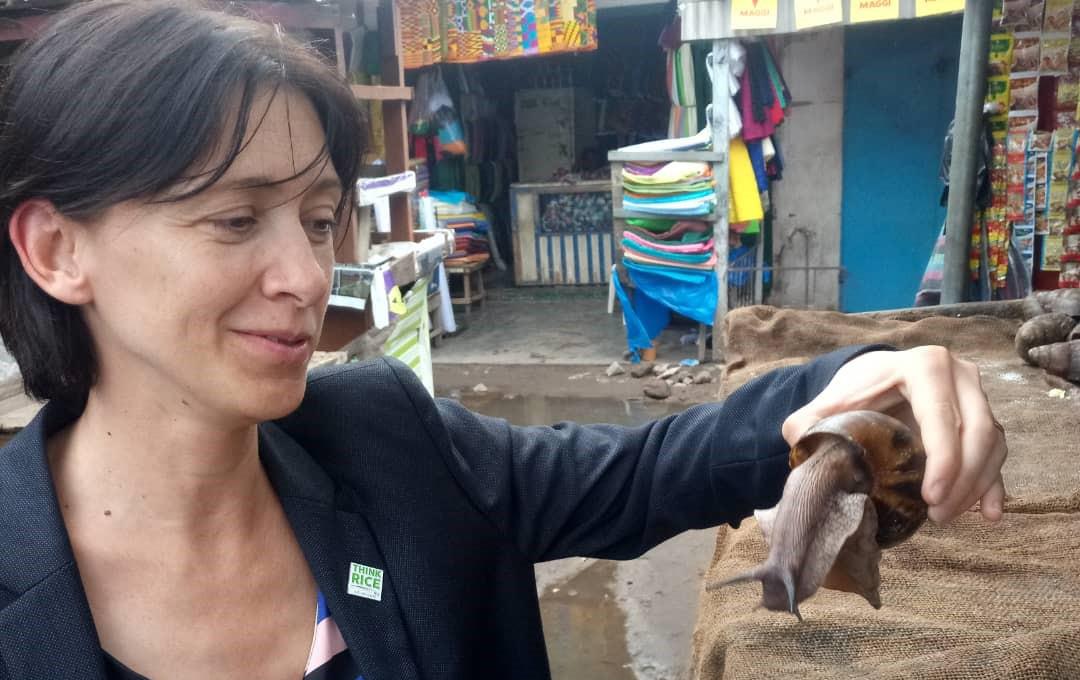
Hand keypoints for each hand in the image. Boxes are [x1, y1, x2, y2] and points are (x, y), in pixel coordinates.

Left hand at [781, 346, 1006, 524]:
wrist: (876, 379)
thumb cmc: (856, 392)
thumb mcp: (830, 402)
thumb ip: (809, 420)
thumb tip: (797, 441)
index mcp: (924, 366)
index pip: (942, 415)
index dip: (943, 459)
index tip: (930, 497)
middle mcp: (960, 375)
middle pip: (978, 431)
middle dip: (963, 479)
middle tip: (937, 514)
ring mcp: (978, 396)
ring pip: (993, 443)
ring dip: (976, 485)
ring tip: (946, 517)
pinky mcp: (986, 418)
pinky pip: (999, 452)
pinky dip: (994, 484)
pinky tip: (989, 513)